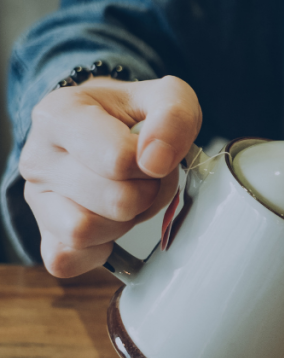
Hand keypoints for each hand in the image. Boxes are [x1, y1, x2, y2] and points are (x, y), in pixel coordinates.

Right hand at [19, 76, 201, 276]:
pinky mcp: (44, 233)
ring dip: (125, 222)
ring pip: (85, 232)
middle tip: (147, 177)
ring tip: (130, 195)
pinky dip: (100, 249)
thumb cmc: (134, 115)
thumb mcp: (166, 97)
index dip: (153, 163)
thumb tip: (155, 161)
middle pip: (114, 200)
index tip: (154, 152)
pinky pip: (68, 260)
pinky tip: (112, 223)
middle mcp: (37, 156)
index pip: (118, 158)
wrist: (109, 127)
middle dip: (147, 193)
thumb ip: (172, 117)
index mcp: (59, 114)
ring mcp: (36, 198)